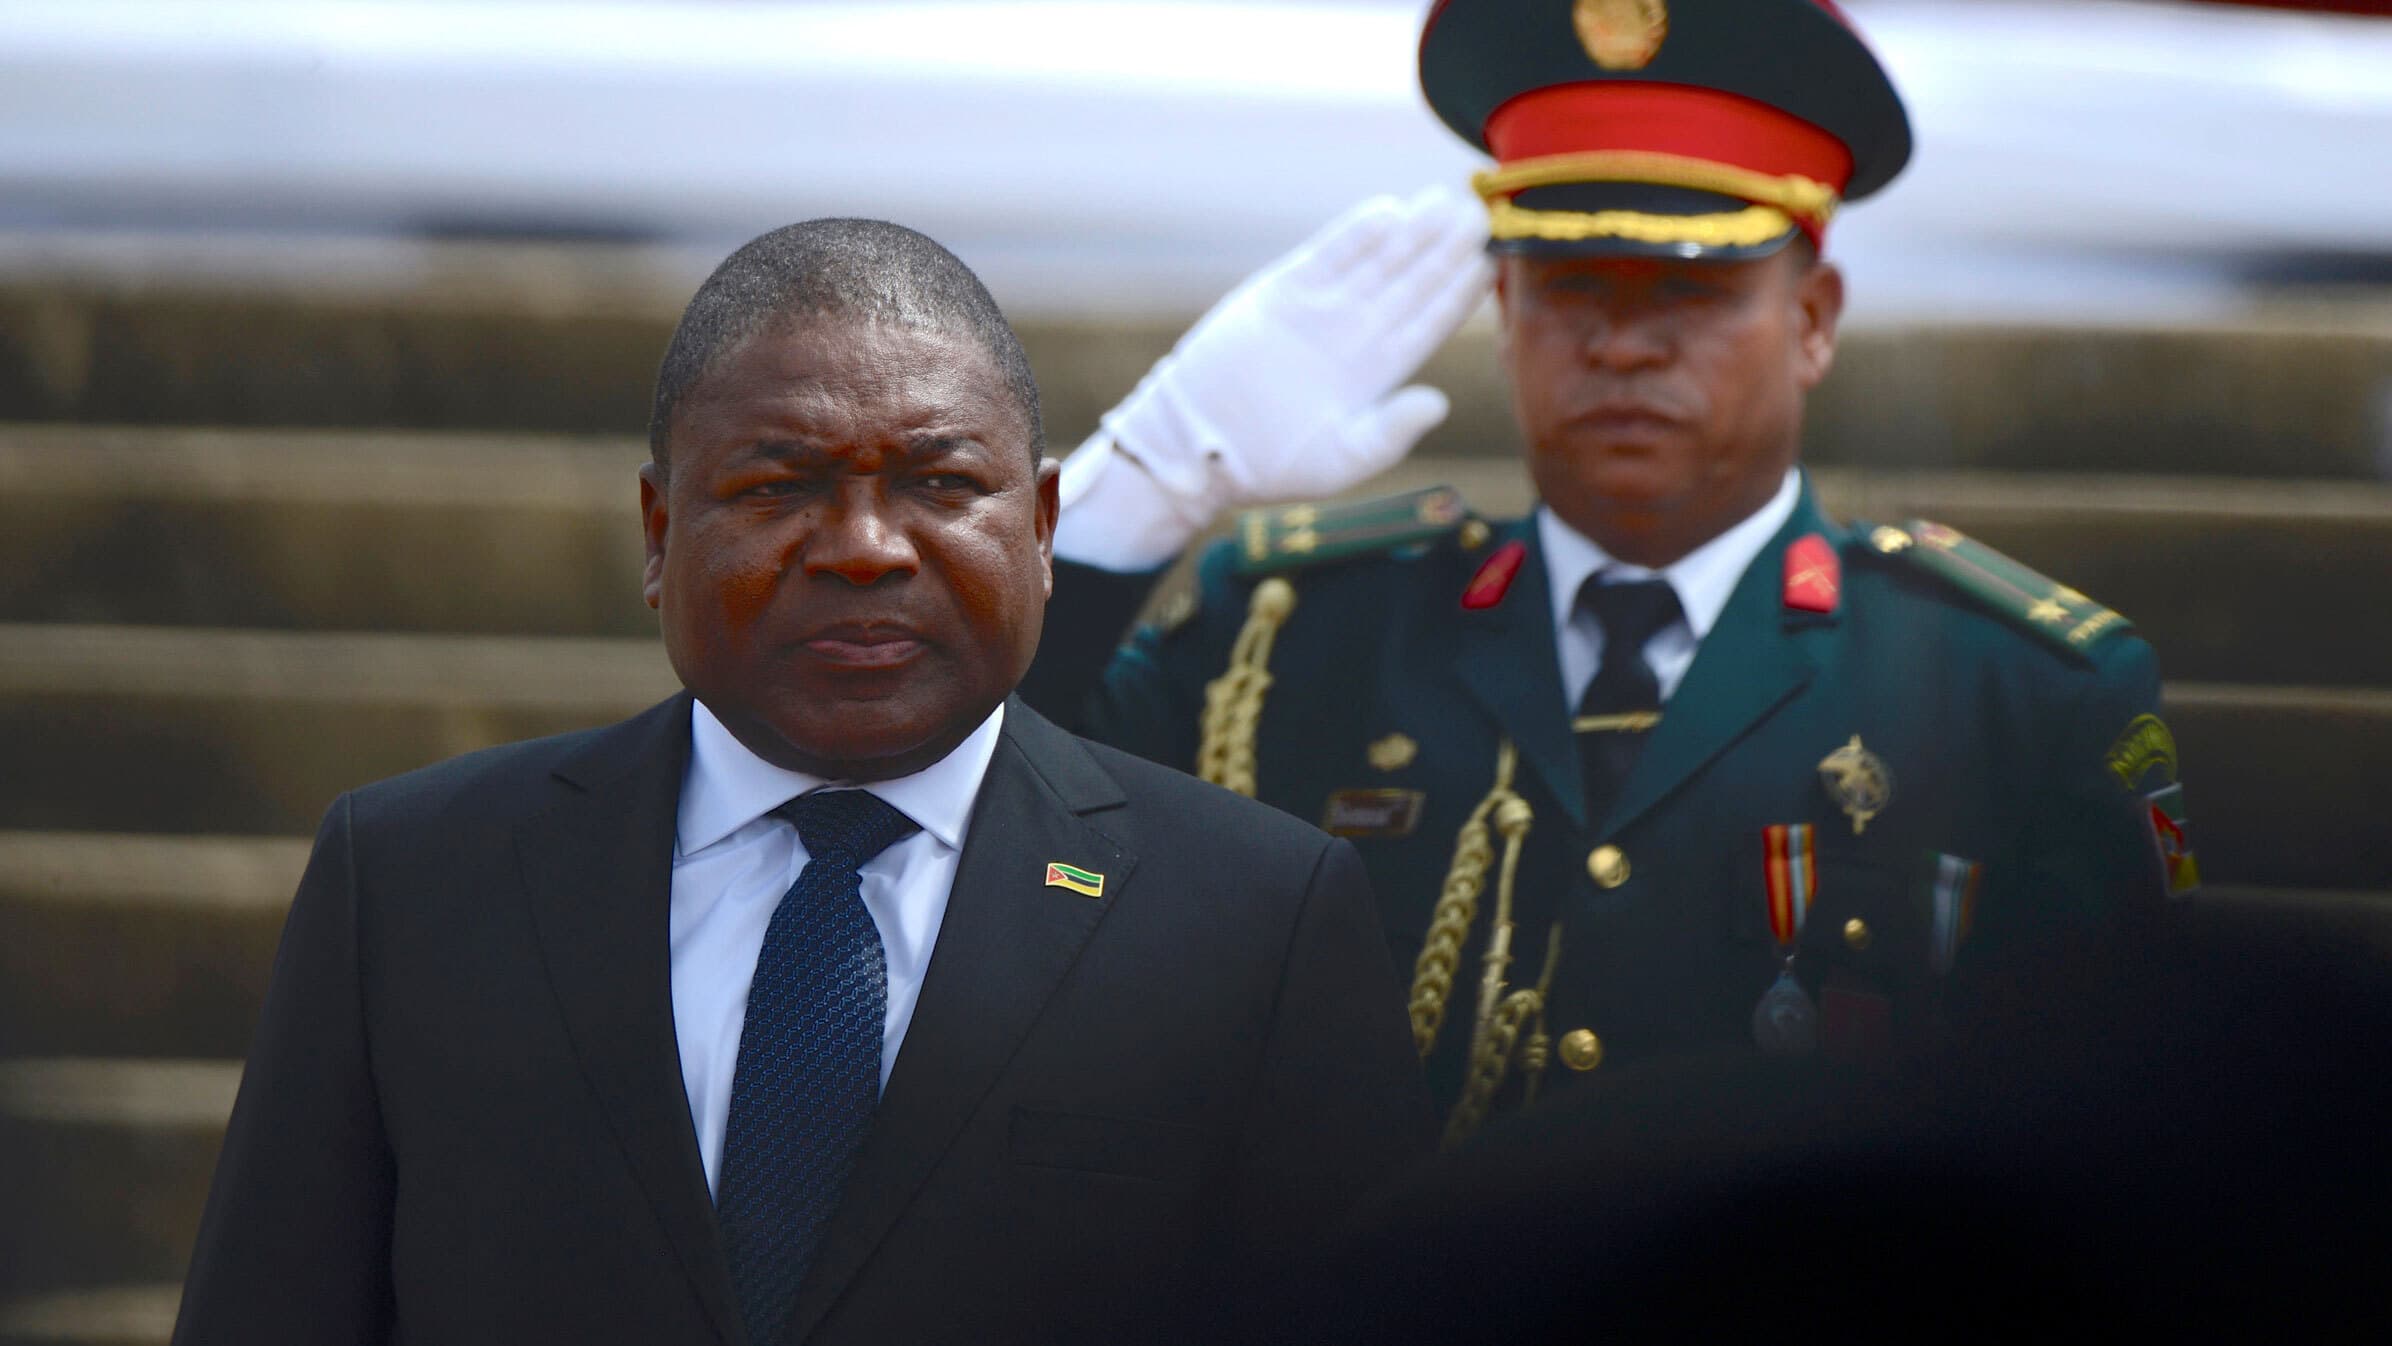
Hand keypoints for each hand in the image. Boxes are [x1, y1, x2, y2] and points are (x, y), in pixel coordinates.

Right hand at [1057, 187, 1491, 569]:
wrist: (1199, 446)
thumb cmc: (1271, 465)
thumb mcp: (1341, 460)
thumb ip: (1390, 432)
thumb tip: (1440, 402)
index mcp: (1376, 374)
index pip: (1428, 325)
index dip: (1458, 295)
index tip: (1490, 264)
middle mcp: (1354, 335)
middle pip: (1410, 285)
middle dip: (1444, 252)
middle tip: (1480, 215)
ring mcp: (1320, 310)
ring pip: (1376, 263)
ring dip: (1410, 234)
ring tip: (1445, 204)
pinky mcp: (1282, 293)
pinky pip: (1327, 256)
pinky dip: (1354, 235)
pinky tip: (1389, 213)